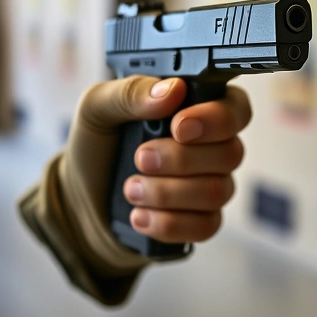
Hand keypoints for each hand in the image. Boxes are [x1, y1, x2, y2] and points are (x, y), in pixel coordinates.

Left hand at [64, 76, 249, 246]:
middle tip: (140, 158)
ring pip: (217, 192)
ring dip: (167, 193)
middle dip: (180, 159)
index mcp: (196, 108)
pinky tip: (140, 214)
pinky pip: (206, 226)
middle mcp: (213, 146)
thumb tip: (172, 90)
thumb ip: (131, 92)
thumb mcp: (98, 108)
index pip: (235, 108)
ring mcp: (211, 185)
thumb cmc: (98, 147)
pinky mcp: (202, 221)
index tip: (178, 127)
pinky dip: (168, 222)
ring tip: (131, 188)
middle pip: (230, 153)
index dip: (216, 119)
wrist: (81, 200)